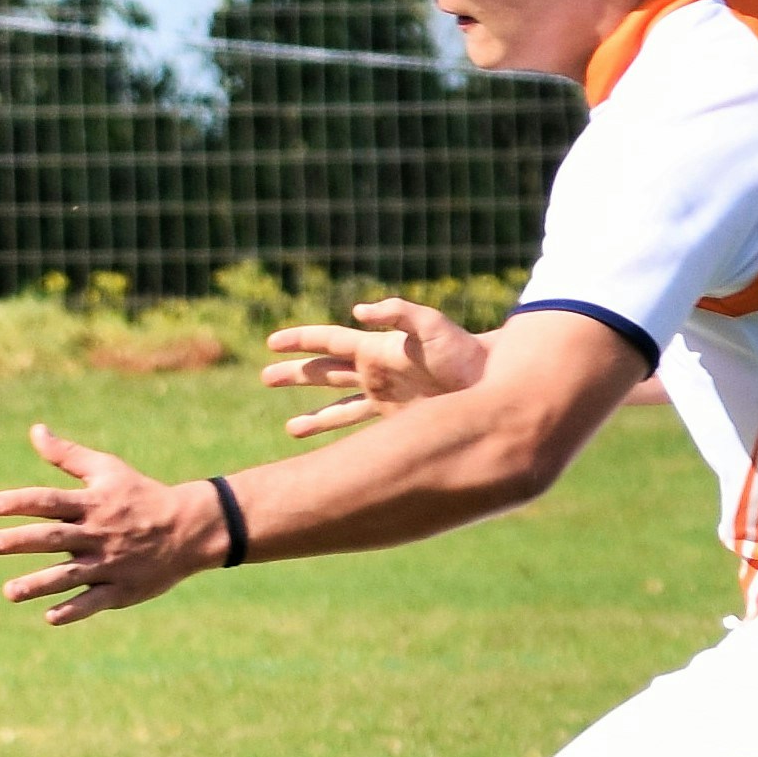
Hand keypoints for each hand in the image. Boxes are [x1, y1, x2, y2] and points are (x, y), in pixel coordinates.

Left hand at [0, 423, 219, 624]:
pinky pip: (95, 601)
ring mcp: (109, 563)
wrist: (189, 528)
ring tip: (8, 592)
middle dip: (18, 541)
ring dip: (38, 584)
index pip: (48, 501)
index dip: (18, 502)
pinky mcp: (122, 589)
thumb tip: (35, 431)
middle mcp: (97, 533)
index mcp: (92, 504)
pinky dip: (74, 610)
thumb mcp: (107, 469)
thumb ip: (67, 455)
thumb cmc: (141, 495)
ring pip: (69, 575)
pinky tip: (49, 617)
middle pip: (52, 537)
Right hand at [259, 297, 488, 438]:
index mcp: (377, 348)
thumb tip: (359, 310)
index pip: (329, 341)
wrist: (492, 379)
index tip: (272, 342)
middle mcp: (375, 370)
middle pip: (324, 371)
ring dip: (313, 416)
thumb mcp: (433, 326)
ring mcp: (384, 395)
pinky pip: (359, 427)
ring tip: (291, 430)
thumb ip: (399, 313)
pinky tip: (326, 446)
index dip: (300, 340)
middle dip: (295, 373)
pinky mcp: (396, 417)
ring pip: (337, 405)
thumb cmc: (465, 350)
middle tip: (265, 375)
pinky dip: (340, 435)